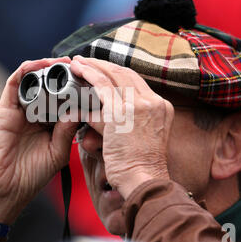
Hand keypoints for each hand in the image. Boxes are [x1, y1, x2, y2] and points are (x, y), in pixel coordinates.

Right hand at [0, 57, 79, 223]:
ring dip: (50, 68)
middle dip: (67, 75)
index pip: (65, 100)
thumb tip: (79, 108)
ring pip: (35, 80)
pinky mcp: (5, 108)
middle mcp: (35, 114)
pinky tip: (43, 65)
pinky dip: (28, 70)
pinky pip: (15, 82)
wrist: (4, 190)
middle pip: (51, 86)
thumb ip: (68, 131)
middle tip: (83, 66)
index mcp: (49, 124)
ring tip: (67, 63)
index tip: (93, 81)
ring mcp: (19, 110)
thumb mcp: (57, 152)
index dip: (78, 89)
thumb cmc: (30, 176)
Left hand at [70, 56, 173, 198]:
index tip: (104, 70)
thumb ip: (123, 123)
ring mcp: (139, 105)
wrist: (145, 180)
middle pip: (126, 74)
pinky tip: (78, 69)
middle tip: (87, 61)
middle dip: (105, 66)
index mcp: (162, 107)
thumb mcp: (139, 140)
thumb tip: (94, 114)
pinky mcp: (121, 112)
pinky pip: (101, 86)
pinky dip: (89, 75)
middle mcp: (153, 102)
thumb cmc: (139, 168)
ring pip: (113, 76)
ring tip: (78, 62)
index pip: (137, 83)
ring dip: (94, 67)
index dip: (118, 74)